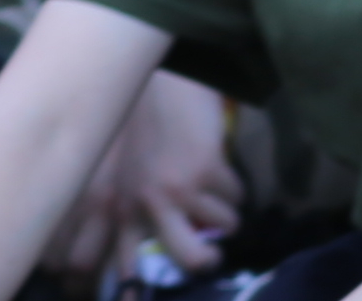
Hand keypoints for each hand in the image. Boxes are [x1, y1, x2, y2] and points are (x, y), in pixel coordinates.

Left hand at [45, 71, 237, 284]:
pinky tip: (215, 164)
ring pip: (226, 224)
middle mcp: (147, 202)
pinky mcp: (206, 169)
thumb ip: (134, 215)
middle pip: (190, 258)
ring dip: (225, 209)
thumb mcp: (126, 176)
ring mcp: (179, 187)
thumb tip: (149, 262)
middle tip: (212, 253)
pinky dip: (233, 185)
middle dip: (207, 259)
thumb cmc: (143, 130)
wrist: (164, 82)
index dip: (133, 292)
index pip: (126, 262)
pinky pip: (237, 197)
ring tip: (211, 187)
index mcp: (124, 206)